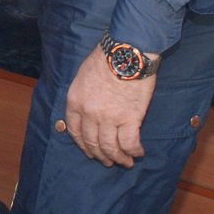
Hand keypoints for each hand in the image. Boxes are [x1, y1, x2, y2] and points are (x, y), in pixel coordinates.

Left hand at [61, 46, 154, 166]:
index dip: (83, 145)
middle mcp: (89, 113)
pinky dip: (134, 151)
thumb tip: (88, 109)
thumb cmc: (107, 57)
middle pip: (92, 143)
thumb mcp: (83, 75)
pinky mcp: (130, 118)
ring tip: (125, 163)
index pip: (75, 131)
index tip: (90, 151)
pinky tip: (138, 153)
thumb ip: (83, 96)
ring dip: (118, 158)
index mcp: (75, 102)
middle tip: (108, 162)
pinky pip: (130, 143)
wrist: (127, 51)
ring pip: (110, 148)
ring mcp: (109, 118)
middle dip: (100, 156)